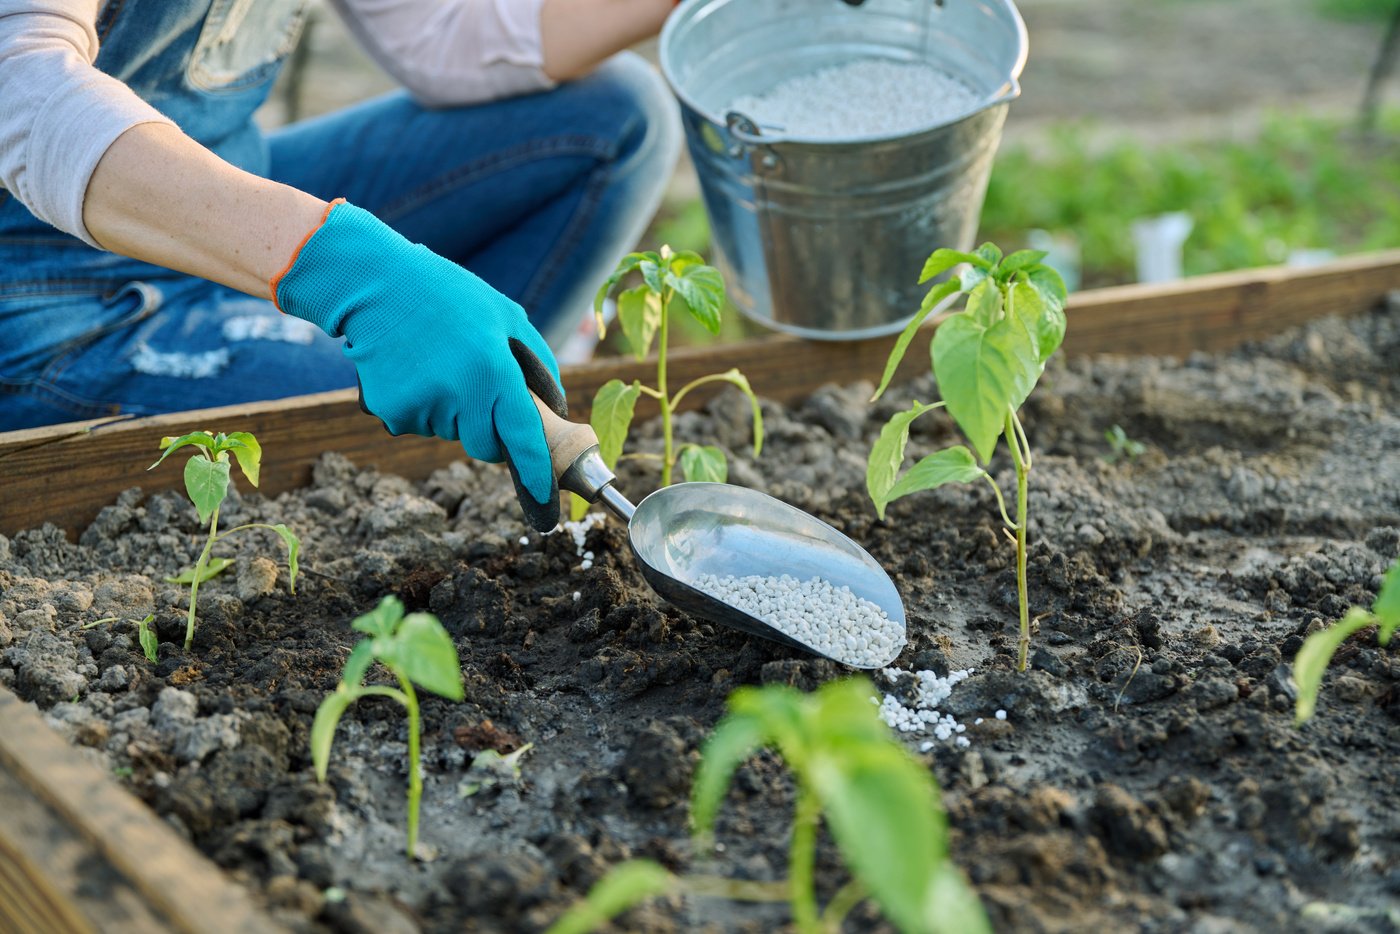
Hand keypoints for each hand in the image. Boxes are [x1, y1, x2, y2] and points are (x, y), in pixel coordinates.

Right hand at [273, 200, 566, 530]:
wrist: (375, 284)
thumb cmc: (450, 296)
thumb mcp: (507, 316)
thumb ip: (538, 365)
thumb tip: (554, 410)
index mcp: (492, 370)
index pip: (522, 437)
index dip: (537, 472)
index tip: (547, 500)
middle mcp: (458, 395)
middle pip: (485, 447)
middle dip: (488, 429)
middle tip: (475, 385)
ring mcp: (422, 407)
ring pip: (451, 432)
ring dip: (453, 410)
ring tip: (438, 361)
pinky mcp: (391, 412)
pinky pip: (420, 424)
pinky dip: (422, 405)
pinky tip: (413, 368)